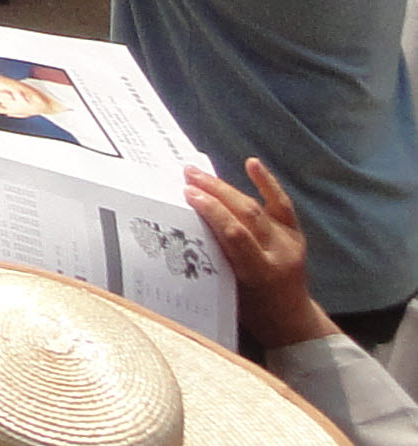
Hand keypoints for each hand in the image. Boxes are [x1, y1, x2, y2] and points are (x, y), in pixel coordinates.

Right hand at [187, 159, 335, 350]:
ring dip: (226, 187)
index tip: (187, 194)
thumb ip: (215, 258)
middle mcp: (279, 254)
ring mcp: (290, 242)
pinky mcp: (295, 234)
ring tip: (199, 174)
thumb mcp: (229, 289)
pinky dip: (267, 183)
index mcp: (260, 272)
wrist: (291, 320)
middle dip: (215, 192)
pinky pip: (281, 205)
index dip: (211, 211)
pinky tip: (252, 163)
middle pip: (245, 214)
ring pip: (256, 206)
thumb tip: (188, 226)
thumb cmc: (251, 310)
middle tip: (188, 176)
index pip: (235, 233)